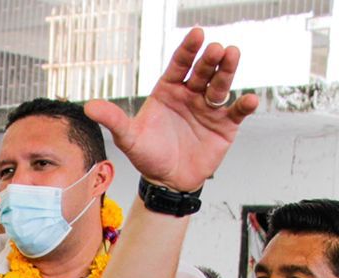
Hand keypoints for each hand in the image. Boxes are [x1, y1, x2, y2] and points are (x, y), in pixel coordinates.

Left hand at [85, 30, 257, 191]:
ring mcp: (209, 108)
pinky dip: (244, 105)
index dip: (188, 50)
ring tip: (233, 56)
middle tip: (217, 48)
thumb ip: (114, 119)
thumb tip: (88, 106)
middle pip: (203, 71)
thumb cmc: (148, 156)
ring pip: (221, 84)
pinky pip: (236, 111)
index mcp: (169, 90)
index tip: (197, 34)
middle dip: (210, 59)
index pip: (180, 65)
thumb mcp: (129, 138)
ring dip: (228, 70)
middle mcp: (191, 94)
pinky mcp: (224, 125)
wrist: (168, 182)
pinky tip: (250, 99)